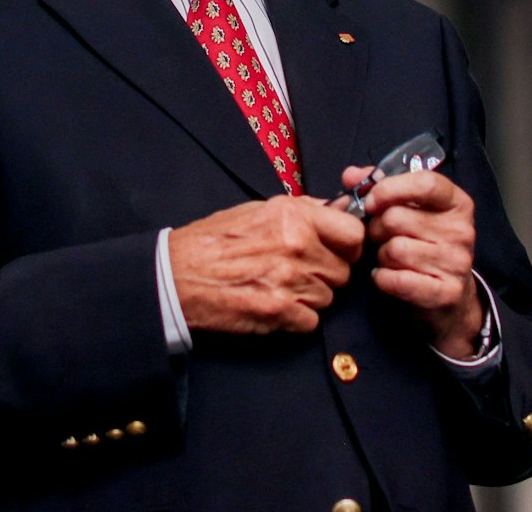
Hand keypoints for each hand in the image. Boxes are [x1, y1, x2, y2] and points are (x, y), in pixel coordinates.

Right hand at [168, 196, 365, 333]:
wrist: (177, 276)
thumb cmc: (212, 242)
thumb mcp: (258, 209)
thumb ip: (303, 211)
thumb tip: (337, 210)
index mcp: (293, 215)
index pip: (353, 233)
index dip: (349, 245)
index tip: (340, 250)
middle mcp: (297, 245)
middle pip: (343, 271)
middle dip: (326, 274)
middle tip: (300, 271)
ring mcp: (290, 280)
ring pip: (329, 297)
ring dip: (310, 297)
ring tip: (279, 286)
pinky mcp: (280, 312)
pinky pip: (312, 321)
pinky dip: (297, 318)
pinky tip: (274, 304)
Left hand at [342, 166, 483, 357]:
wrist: (450, 297)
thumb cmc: (424, 245)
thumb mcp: (412, 210)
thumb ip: (381, 187)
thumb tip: (351, 175)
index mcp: (456, 203)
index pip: (425, 183)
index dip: (389, 189)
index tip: (371, 201)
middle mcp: (461, 230)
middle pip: (397, 218)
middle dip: (377, 228)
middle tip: (381, 237)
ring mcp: (456, 263)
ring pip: (393, 249)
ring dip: (381, 255)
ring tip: (389, 258)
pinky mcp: (446, 292)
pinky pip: (395, 279)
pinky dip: (383, 278)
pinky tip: (388, 277)